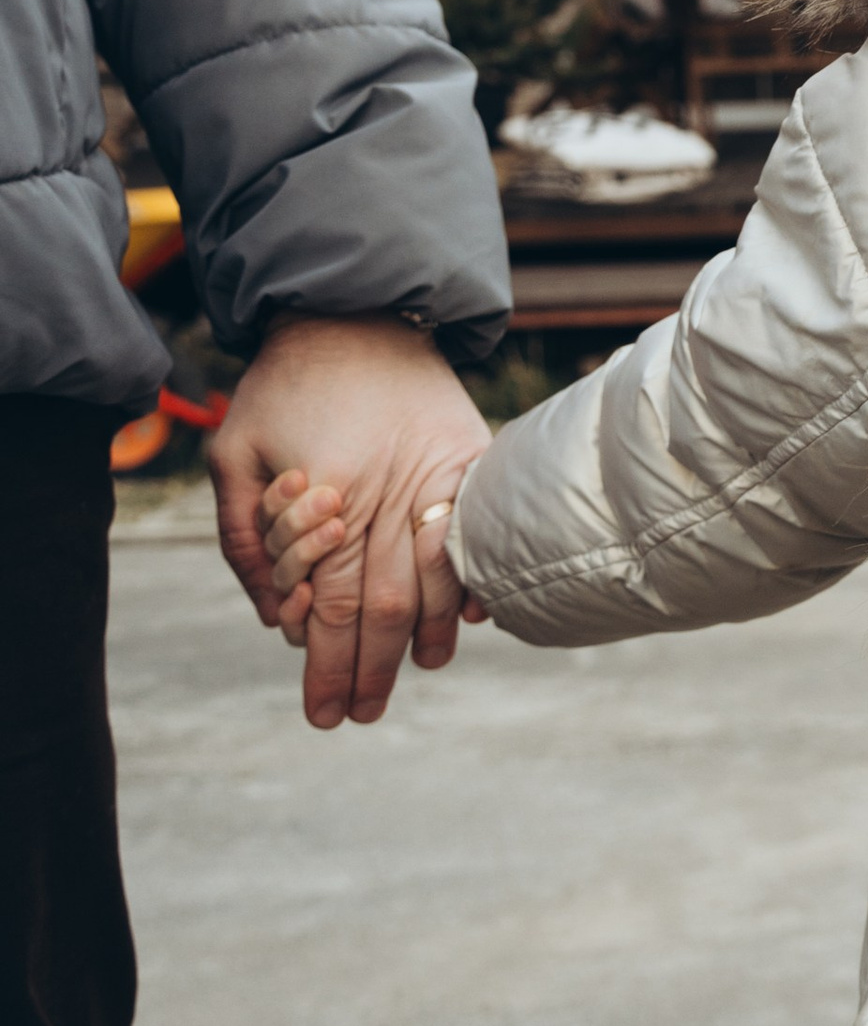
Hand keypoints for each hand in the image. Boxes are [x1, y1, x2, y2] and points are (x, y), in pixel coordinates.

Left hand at [209, 318, 490, 730]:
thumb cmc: (284, 382)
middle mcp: (389, 491)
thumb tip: (276, 615)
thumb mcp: (232, 451)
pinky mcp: (472, 459)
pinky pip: (477, 535)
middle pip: (386, 608)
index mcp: (327, 493)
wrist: (358, 310)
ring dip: (427, 636)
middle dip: (371, 672)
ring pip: (440, 580)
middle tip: (358, 715)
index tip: (321, 712)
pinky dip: (473, 582)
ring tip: (413, 672)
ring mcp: (438, 475)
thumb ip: (243, 538)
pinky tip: (468, 621)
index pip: (331, 605)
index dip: (326, 665)